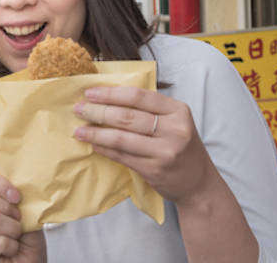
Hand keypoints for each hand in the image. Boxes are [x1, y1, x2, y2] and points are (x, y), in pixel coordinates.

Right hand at [0, 170, 45, 262]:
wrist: (29, 262)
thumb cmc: (27, 237)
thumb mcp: (28, 212)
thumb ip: (19, 198)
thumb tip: (20, 184)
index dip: (1, 184)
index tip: (17, 197)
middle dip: (6, 206)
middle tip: (18, 218)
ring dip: (14, 229)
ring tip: (15, 236)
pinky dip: (12, 246)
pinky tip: (11, 249)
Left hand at [73, 86, 214, 204]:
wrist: (198, 183)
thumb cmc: (181, 147)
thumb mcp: (174, 121)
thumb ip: (150, 109)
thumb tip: (108, 96)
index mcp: (177, 110)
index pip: (138, 97)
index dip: (111, 94)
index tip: (90, 93)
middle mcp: (174, 129)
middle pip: (127, 117)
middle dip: (98, 112)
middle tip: (79, 109)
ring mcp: (165, 152)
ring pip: (121, 138)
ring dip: (96, 133)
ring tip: (79, 130)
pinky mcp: (154, 170)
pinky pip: (122, 156)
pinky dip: (105, 150)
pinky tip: (93, 145)